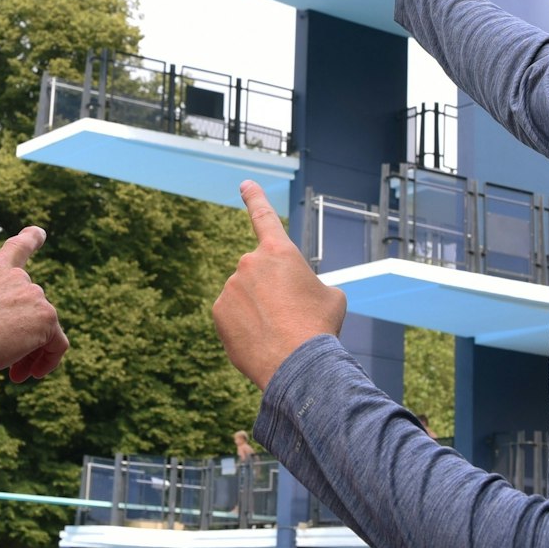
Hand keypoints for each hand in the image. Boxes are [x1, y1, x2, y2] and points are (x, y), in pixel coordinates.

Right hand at [0, 226, 69, 382]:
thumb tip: (7, 336)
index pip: (16, 250)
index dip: (29, 239)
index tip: (39, 232)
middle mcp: (17, 278)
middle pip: (33, 312)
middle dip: (22, 340)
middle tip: (7, 367)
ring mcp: (34, 295)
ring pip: (44, 332)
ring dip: (30, 355)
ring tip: (15, 376)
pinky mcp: (47, 316)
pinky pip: (58, 344)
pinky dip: (48, 362)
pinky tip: (29, 375)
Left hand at [212, 181, 346, 389]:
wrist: (298, 363)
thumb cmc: (319, 327)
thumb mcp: (331, 297)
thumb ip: (310, 284)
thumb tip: (301, 294)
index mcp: (279, 251)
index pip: (263, 217)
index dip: (254, 198)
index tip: (245, 184)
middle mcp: (249, 262)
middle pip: (259, 273)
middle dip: (269, 290)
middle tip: (289, 315)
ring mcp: (230, 287)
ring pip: (244, 295)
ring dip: (258, 309)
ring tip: (278, 331)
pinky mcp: (218, 311)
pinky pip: (232, 314)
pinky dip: (244, 325)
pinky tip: (260, 340)